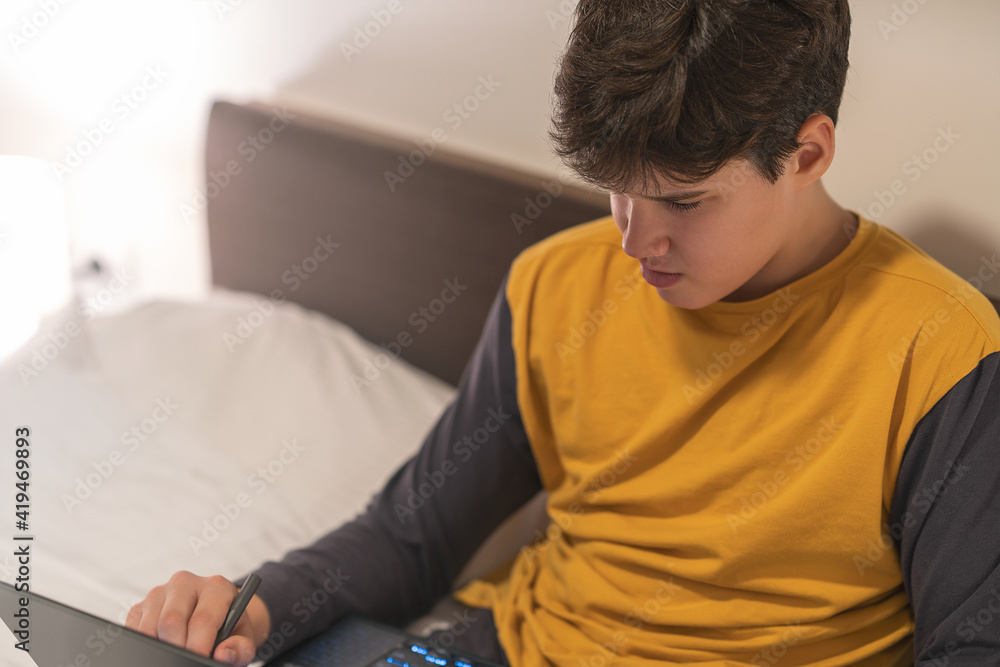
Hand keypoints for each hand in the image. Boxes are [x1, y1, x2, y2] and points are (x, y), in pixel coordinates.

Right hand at [125, 570, 271, 665]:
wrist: (217, 615)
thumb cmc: (230, 627)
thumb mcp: (243, 637)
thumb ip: (240, 647)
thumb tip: (223, 653)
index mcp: (216, 587)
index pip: (202, 619)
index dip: (199, 646)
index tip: (199, 659)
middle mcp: (186, 583)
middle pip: (171, 621)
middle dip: (177, 648)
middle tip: (184, 660)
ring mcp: (161, 592)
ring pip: (150, 627)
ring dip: (161, 646)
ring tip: (178, 652)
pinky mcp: (141, 605)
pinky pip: (136, 630)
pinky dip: (147, 644)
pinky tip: (163, 645)